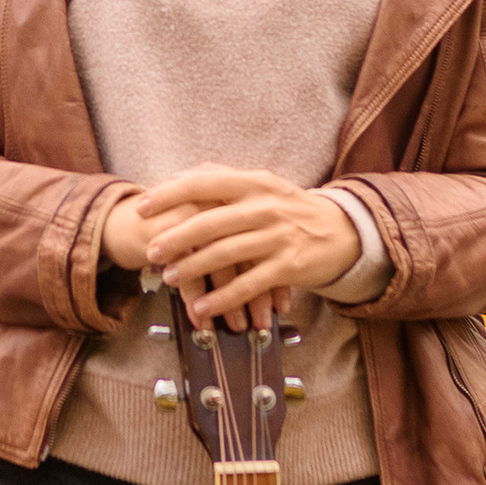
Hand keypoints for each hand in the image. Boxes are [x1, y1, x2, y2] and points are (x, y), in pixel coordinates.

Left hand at [101, 166, 360, 328]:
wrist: (343, 231)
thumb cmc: (290, 208)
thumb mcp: (262, 185)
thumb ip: (222, 179)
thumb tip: (176, 177)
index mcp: (254, 183)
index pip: (204, 183)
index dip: (170, 195)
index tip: (142, 207)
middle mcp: (266, 207)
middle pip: (212, 222)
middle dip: (177, 238)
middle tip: (152, 250)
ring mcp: (279, 237)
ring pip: (228, 254)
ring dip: (195, 268)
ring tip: (170, 277)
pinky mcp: (289, 266)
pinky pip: (250, 284)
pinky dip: (224, 298)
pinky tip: (203, 307)